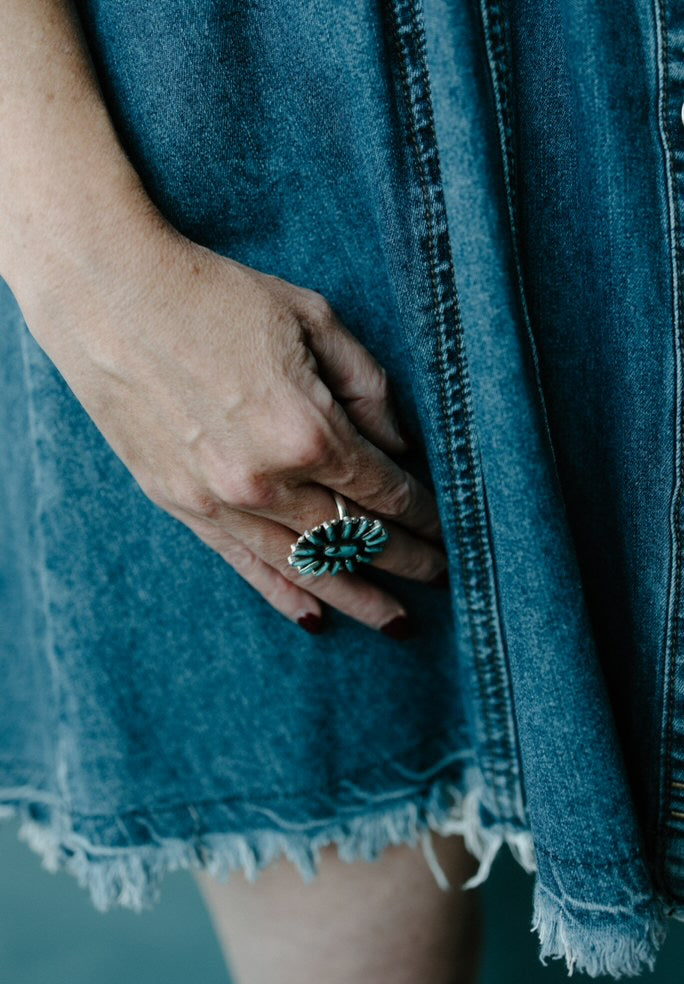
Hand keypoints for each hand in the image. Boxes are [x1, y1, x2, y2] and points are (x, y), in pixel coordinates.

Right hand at [20, 222, 447, 633]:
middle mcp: (267, 480)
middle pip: (354, 536)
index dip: (423, 514)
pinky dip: (284, 595)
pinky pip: (245, 566)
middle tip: (439, 577)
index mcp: (308, 429)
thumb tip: (398, 446)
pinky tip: (317, 618)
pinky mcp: (181, 506)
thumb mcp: (313, 318)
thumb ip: (367, 387)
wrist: (108, 292)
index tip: (446, 529)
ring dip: (356, 596)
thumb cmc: (216, 295)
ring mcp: (220, 501)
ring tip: (393, 622)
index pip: (385, 491)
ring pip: (305, 567)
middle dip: (405, 559)